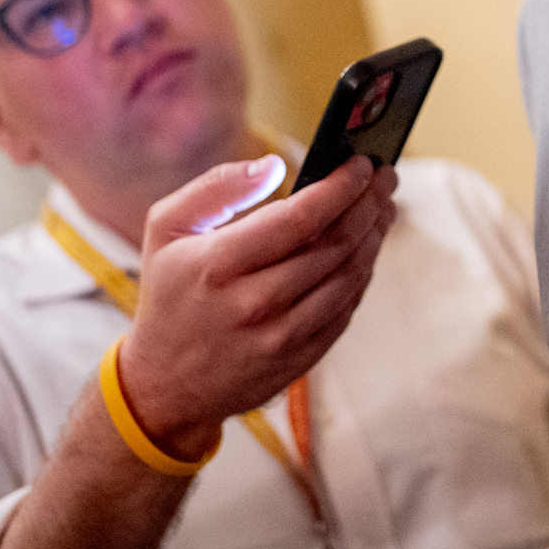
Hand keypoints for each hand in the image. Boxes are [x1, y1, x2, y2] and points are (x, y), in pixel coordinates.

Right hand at [117, 153, 398, 458]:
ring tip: (382, 208)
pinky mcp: (298, 360)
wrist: (165, 384)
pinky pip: (346, 310)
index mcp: (218, 264)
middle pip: (334, 245)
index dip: (340, 187)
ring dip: (374, 237)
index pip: (299, 218)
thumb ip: (216, 188)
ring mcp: (279, 337)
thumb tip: (274, 166)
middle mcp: (252, 303)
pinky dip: (362, 274)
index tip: (361, 164)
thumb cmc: (170, 294)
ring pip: (348, 277)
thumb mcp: (166, 228)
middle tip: (384, 177)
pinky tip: (365, 249)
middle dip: (369, 203)